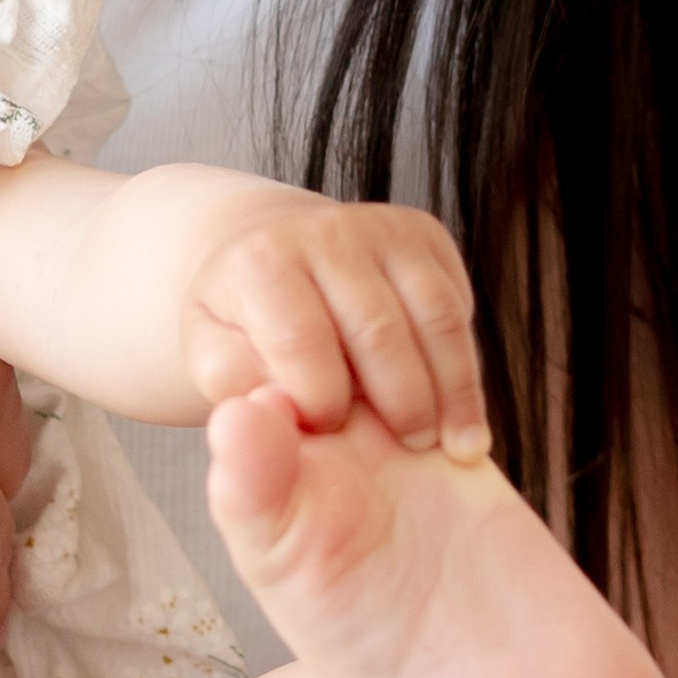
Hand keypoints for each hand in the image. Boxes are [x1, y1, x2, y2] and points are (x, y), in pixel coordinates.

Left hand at [179, 192, 487, 453]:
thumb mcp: (212, 352)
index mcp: (262, 263)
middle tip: (413, 450)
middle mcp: (326, 233)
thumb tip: (273, 404)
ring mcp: (382, 227)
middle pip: (380, 329)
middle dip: (403, 401)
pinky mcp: (425, 234)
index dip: (321, 399)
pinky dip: (465, 360)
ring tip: (458, 446)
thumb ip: (230, 380)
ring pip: (436, 314)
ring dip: (454, 389)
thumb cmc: (244, 322)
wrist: (274, 252)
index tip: (328, 435)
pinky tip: (459, 405)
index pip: (302, 339)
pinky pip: (459, 302)